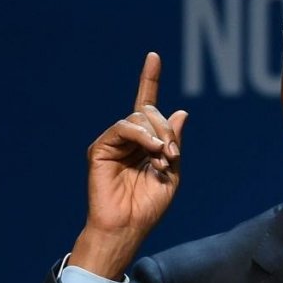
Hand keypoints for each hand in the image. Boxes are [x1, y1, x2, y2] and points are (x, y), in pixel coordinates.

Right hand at [69, 52, 187, 279]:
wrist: (129, 226)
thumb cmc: (149, 205)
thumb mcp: (173, 171)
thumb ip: (175, 142)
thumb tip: (182, 111)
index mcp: (146, 142)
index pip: (147, 105)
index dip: (149, 79)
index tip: (153, 56)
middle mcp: (129, 138)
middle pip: (150, 111)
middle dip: (168, 129)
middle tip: (172, 155)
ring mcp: (114, 141)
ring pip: (139, 117)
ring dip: (158, 136)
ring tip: (163, 159)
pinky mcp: (100, 148)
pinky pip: (124, 127)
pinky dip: (143, 136)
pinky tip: (153, 151)